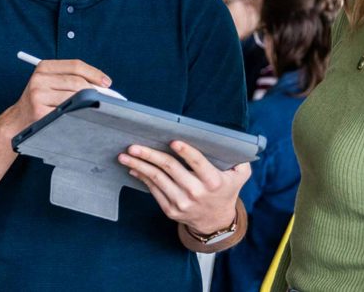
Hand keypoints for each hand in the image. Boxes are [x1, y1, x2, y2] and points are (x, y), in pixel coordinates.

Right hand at [6, 58, 111, 131]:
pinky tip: (81, 115)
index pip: (75, 65)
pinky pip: (67, 111)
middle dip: (95, 91)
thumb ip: (71, 78)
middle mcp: (39, 78)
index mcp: (43, 67)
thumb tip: (103, 84)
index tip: (107, 82)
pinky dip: (78, 113)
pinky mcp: (40, 111)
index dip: (94, 73)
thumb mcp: (49, 82)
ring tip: (94, 106)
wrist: (18, 119)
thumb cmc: (40, 100)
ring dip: (88, 103)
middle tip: (107, 98)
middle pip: (77, 82)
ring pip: (74, 97)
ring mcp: (38, 95)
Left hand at [119, 140, 250, 233]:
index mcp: (213, 181)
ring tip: (124, 156)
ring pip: (157, 179)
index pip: (198, 163)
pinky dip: (142, 178)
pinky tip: (133, 168)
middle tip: (133, 146)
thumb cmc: (226, 190)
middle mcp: (196, 192)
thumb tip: (234, 142)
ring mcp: (181, 202)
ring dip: (138, 165)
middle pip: (170, 168)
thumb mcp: (239, 175)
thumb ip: (239, 159)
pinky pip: (153, 190)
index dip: (186, 152)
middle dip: (149, 155)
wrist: (215, 221)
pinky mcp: (170, 210)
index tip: (173, 141)